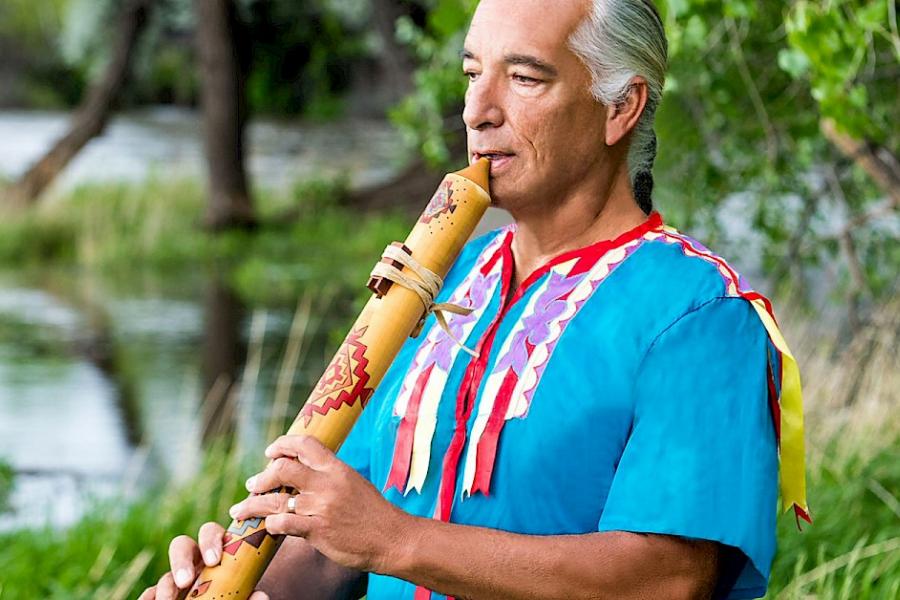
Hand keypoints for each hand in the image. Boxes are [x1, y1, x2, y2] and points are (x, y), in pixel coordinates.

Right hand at [138, 522, 269, 599]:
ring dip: (165, 587)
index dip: (210, 541)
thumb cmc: (239, 595)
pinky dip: (149, 598)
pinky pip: (150, 595)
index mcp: (218, 553)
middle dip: (181, 560)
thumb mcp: (245, 593)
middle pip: (181, 546)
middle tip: (186, 580)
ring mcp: (176, 580)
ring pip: (164, 575)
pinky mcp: (161, 596)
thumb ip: (250, 594)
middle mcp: (195, 563)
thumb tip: (260, 596)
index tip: (214, 560)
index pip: (210, 533)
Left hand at [229, 434, 411, 572]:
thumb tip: (306, 470)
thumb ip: (330, 476)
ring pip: (276, 499)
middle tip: (252, 484)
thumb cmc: (374, 513)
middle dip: (262, 477)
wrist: (393, 539)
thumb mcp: (354, 483)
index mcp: (337, 468)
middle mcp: (327, 484)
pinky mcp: (318, 531)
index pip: (304, 445)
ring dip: (253, 505)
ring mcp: (322, 507)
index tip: (270, 452)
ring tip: (241, 510)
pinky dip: (271, 524)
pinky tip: (267, 526)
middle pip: (283, 469)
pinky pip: (284, 523)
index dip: (282, 445)